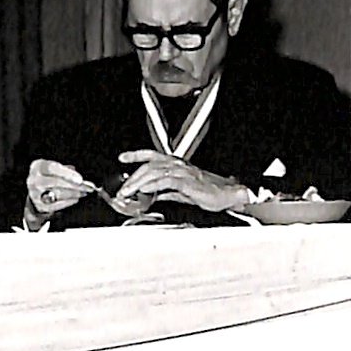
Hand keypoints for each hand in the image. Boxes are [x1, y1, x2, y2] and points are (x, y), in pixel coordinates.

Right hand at [26, 159, 91, 216]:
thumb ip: (66, 171)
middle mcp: (34, 180)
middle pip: (55, 182)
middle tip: (87, 187)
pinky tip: (75, 198)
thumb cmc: (49, 178)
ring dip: (73, 193)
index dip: (66, 173)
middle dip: (74, 185)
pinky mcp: (40, 206)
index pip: (51, 168)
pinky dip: (68, 201)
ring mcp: (35, 194)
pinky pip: (57, 204)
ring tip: (83, 192)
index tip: (80, 179)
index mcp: (38, 166)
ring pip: (57, 194)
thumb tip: (80, 178)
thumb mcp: (55, 169)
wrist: (36, 194)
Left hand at [115, 150, 246, 211]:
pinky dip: (153, 185)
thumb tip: (152, 195)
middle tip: (122, 189)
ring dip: (138, 182)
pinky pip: (166, 181)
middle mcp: (177, 164)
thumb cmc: (208, 191)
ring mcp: (182, 171)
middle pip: (148, 166)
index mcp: (175, 164)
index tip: (123, 157)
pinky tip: (145, 190)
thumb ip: (165, 191)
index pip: (151, 155)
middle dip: (133, 177)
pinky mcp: (187, 181)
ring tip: (128, 192)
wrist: (228, 195)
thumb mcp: (181, 191)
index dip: (136, 155)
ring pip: (154, 172)